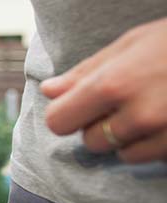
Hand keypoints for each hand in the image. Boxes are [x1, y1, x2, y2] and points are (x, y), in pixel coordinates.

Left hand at [42, 18, 166, 162]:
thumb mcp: (132, 43)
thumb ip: (86, 72)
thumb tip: (49, 91)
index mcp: (113, 85)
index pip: (59, 121)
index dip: (66, 114)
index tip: (78, 106)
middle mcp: (137, 116)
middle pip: (90, 142)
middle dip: (100, 125)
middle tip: (126, 101)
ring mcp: (164, 136)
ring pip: (123, 155)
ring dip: (130, 138)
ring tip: (154, 107)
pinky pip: (154, 159)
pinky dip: (157, 145)